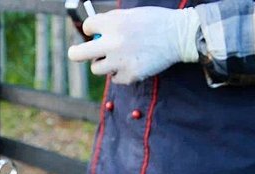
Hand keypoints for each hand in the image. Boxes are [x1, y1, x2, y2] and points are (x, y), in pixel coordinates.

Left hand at [67, 7, 200, 84]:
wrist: (179, 36)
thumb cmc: (155, 22)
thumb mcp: (131, 14)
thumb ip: (110, 22)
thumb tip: (92, 31)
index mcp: (112, 23)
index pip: (87, 28)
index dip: (91, 29)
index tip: (94, 31)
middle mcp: (113, 42)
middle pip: (78, 54)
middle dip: (75, 53)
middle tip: (75, 53)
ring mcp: (120, 61)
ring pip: (96, 68)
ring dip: (102, 64)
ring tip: (114, 58)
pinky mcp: (130, 75)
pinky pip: (115, 78)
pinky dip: (120, 72)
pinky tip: (132, 64)